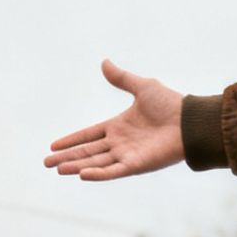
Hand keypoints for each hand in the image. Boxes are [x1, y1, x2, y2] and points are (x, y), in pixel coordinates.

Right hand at [44, 60, 184, 180]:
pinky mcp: (135, 165)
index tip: (53, 146)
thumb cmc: (170, 104)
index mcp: (119, 127)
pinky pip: (112, 171)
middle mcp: (119, 143)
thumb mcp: (142, 87)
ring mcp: (126, 156)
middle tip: (46, 163)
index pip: (89, 135)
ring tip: (57, 169)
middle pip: (87, 152)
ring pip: (95, 163)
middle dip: (66, 157)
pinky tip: (81, 174)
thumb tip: (104, 62)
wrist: (189, 121)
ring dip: (76, 166)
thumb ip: (121, 78)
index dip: (72, 140)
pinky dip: (97, 173)